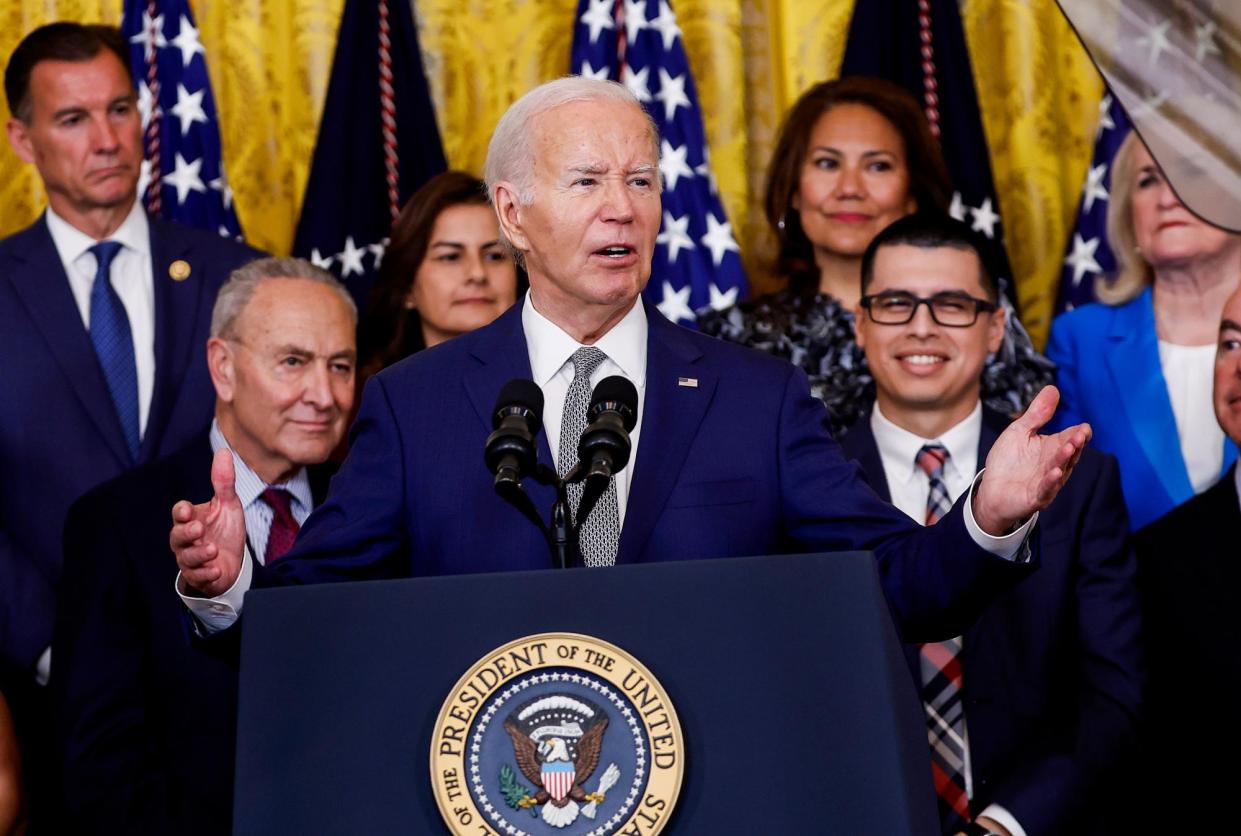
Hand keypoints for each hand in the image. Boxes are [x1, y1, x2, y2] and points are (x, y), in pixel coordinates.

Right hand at [170, 448, 245, 596]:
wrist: (233, 561)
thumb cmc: (225, 530)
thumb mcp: (228, 504)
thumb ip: (223, 481)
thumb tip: (223, 451)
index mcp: (191, 519)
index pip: (179, 513)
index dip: (181, 512)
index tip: (187, 510)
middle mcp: (185, 539)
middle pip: (177, 536)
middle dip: (186, 533)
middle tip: (199, 529)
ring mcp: (190, 559)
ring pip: (186, 558)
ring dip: (199, 554)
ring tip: (213, 549)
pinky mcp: (199, 577)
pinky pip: (197, 577)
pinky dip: (206, 574)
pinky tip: (217, 570)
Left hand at [973, 385, 1090, 534]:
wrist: (993, 490)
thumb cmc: (1009, 461)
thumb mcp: (1020, 432)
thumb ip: (1037, 414)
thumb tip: (1053, 388)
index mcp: (1052, 447)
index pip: (1070, 437)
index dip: (1079, 433)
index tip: (1084, 427)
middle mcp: (1054, 464)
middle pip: (1068, 453)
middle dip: (1075, 444)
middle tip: (1080, 434)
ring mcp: (1047, 481)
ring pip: (1060, 469)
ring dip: (1064, 459)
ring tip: (1068, 448)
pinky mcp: (1036, 496)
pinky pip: (1046, 488)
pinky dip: (1051, 481)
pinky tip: (1056, 472)